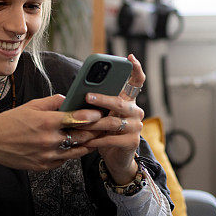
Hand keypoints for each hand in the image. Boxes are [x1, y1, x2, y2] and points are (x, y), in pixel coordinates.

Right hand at [0, 95, 102, 170]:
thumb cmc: (10, 121)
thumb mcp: (31, 105)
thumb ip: (52, 102)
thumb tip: (68, 99)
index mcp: (46, 122)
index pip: (77, 119)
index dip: (92, 116)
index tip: (100, 113)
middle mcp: (49, 140)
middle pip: (81, 136)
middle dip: (95, 131)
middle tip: (104, 126)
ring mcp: (46, 155)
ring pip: (76, 151)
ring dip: (87, 144)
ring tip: (95, 138)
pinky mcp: (43, 166)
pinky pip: (63, 161)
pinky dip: (71, 154)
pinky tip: (76, 148)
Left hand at [81, 54, 145, 183]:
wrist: (116, 158)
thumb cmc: (105, 132)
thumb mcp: (102, 115)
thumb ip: (97, 104)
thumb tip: (79, 94)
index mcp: (128, 101)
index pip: (136, 81)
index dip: (135, 69)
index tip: (129, 57)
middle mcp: (136, 111)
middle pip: (120, 102)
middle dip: (103, 99)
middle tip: (87, 96)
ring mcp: (136, 127)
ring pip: (113, 122)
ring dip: (93, 123)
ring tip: (79, 122)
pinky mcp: (132, 142)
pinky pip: (111, 138)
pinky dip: (96, 140)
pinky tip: (85, 141)